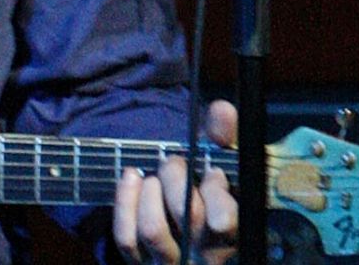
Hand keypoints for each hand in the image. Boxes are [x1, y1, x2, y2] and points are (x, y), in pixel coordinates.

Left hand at [113, 100, 238, 264]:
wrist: (193, 223)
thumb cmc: (216, 190)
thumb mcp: (229, 164)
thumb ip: (227, 137)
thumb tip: (222, 110)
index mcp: (233, 236)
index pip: (224, 224)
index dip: (216, 193)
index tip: (213, 171)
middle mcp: (204, 256)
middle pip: (188, 218)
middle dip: (177, 177)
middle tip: (175, 163)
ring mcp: (172, 261)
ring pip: (153, 231)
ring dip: (150, 192)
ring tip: (153, 176)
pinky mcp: (142, 263)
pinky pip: (126, 239)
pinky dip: (125, 203)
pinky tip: (132, 178)